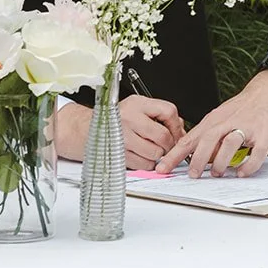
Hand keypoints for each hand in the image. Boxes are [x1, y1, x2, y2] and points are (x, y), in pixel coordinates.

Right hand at [52, 97, 185, 167]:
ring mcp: (123, 137)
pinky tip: (140, 155)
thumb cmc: (116, 118)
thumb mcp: (138, 107)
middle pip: (163, 136)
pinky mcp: (118, 154)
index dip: (177, 125)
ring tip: (151, 149)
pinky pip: (143, 164)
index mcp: (137, 103)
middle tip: (166, 145)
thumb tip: (181, 130)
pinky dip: (146, 163)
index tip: (177, 132)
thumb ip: (160, 115)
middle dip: (169, 144)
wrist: (85, 129)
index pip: (168, 111)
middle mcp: (129, 118)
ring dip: (158, 155)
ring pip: (155, 153)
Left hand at [155, 70, 267, 177]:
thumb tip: (198, 159)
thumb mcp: (223, 117)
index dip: (175, 154)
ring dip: (221, 161)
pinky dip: (249, 165)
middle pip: (208, 139)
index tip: (162, 168)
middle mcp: (229, 122)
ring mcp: (248, 126)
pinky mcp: (265, 133)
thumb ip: (210, 137)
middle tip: (194, 174)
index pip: (190, 138)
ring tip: (219, 173)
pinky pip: (257, 152)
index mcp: (215, 120)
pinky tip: (244, 172)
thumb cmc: (247, 107)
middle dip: (198, 159)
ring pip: (230, 143)